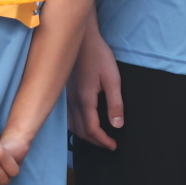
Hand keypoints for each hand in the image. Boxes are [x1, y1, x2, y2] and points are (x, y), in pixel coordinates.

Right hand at [68, 22, 123, 149]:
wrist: (81, 38)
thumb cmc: (98, 55)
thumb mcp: (112, 78)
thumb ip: (115, 103)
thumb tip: (118, 125)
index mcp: (85, 100)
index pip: (92, 129)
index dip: (103, 141)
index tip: (114, 146)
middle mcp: (74, 101)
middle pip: (80, 131)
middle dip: (95, 141)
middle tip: (108, 145)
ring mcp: (68, 97)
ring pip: (73, 125)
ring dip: (85, 135)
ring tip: (99, 137)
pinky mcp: (67, 92)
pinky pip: (70, 116)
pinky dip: (78, 126)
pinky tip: (85, 122)